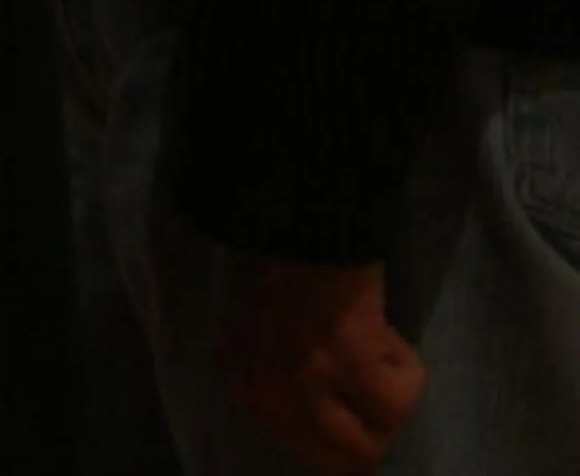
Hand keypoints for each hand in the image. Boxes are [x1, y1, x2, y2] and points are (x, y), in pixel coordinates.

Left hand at [158, 207, 425, 472]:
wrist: (295, 203)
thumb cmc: (279, 250)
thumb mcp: (260, 320)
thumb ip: (276, 365)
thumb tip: (318, 399)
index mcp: (246, 384)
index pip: (307, 448)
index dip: (341, 416)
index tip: (345, 375)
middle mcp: (271, 394)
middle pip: (343, 460)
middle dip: (367, 426)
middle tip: (372, 376)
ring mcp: (309, 381)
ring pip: (371, 447)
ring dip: (387, 401)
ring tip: (376, 347)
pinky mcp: (350, 361)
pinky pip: (399, 401)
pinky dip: (407, 370)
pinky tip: (384, 326)